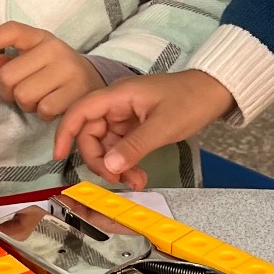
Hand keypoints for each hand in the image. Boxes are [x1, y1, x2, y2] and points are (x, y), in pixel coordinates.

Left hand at [0, 22, 100, 121]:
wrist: (94, 82)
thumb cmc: (53, 72)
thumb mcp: (30, 60)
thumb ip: (2, 61)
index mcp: (41, 37)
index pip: (12, 30)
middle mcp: (55, 49)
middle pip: (8, 76)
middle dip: (8, 90)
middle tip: (23, 91)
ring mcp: (68, 70)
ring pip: (23, 96)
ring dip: (26, 104)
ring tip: (40, 98)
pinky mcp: (77, 92)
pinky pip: (43, 109)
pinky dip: (43, 113)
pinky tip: (53, 105)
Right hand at [54, 69, 234, 188]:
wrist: (216, 92)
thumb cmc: (191, 100)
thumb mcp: (163, 126)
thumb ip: (134, 147)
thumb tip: (109, 167)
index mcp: (118, 95)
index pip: (80, 111)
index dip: (65, 133)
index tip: (58, 157)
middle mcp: (117, 104)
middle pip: (90, 133)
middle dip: (99, 159)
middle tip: (116, 179)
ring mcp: (126, 116)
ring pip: (106, 144)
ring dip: (115, 166)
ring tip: (136, 182)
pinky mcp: (136, 126)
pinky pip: (121, 147)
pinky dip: (126, 163)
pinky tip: (138, 176)